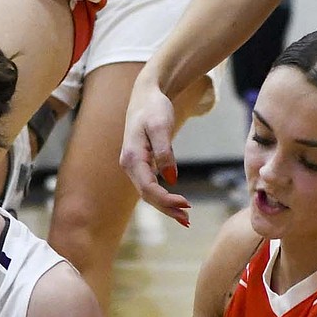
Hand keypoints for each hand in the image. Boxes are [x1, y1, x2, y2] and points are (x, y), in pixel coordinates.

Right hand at [120, 79, 191, 226]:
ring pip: (149, 193)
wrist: (145, 96)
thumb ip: (165, 152)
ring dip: (166, 207)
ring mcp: (134, 167)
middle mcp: (129, 166)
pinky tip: (177, 205)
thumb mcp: (161, 126)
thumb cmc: (153, 108)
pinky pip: (151, 187)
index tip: (185, 205)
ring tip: (185, 218)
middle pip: (147, 195)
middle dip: (167, 209)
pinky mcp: (142, 166)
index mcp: (132, 158)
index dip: (165, 199)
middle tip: (187, 221)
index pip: (148, 188)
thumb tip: (172, 179)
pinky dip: (164, 197)